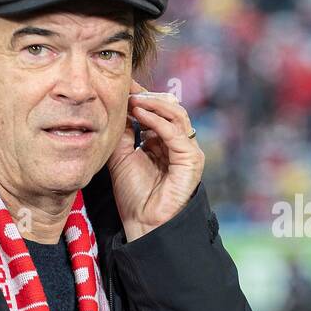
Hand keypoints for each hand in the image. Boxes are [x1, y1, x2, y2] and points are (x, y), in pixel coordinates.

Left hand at [107, 81, 203, 241]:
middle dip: (148, 96)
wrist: (142, 223)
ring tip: (132, 100)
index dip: (142, 97)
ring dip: (153, 104)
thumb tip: (118, 105)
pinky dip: (158, 120)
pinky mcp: (192, 160)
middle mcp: (178, 144)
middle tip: (127, 90)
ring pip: (176, 115)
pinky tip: (140, 113)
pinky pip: (176, 133)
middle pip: (169, 108)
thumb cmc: (133, 195)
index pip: (158, 111)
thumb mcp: (122, 155)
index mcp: (164, 142)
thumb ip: (123, 132)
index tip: (123, 87)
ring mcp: (188, 151)